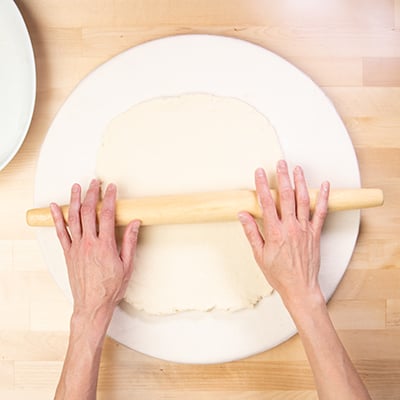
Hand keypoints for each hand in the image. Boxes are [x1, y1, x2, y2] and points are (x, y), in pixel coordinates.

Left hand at [50, 179, 140, 324]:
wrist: (92, 305)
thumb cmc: (110, 288)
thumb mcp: (127, 266)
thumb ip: (130, 242)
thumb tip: (135, 223)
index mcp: (105, 245)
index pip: (107, 215)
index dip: (109, 198)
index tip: (111, 188)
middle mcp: (88, 243)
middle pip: (89, 212)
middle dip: (92, 194)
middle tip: (95, 182)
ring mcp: (76, 248)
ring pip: (74, 218)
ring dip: (75, 200)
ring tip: (77, 187)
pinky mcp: (68, 253)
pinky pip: (61, 232)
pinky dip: (57, 218)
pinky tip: (55, 208)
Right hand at [238, 160, 329, 309]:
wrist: (300, 287)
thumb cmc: (279, 273)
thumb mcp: (259, 254)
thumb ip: (252, 232)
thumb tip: (243, 215)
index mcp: (275, 232)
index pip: (267, 203)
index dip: (262, 185)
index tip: (259, 173)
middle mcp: (291, 227)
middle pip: (287, 196)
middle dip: (283, 177)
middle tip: (280, 163)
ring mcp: (305, 229)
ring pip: (303, 200)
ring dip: (300, 183)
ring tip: (297, 169)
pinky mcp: (315, 233)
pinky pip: (321, 212)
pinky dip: (323, 198)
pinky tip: (323, 186)